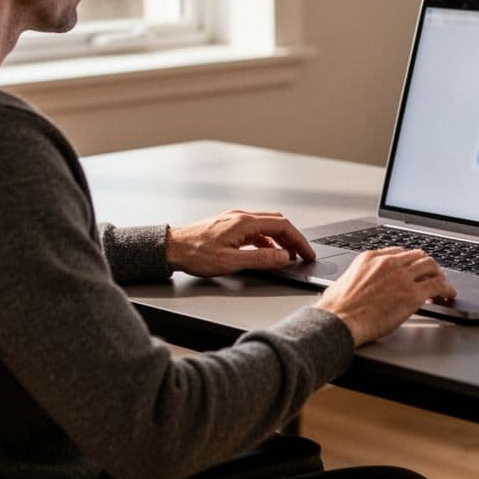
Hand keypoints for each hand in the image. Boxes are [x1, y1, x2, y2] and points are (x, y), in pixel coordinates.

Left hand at [167, 210, 315, 276]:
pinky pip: (255, 231)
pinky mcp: (228, 226)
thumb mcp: (231, 262)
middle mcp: (241, 217)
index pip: (282, 226)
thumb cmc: (195, 253)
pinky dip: (267, 241)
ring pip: (266, 226)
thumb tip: (284, 257)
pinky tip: (266, 253)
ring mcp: (234, 220)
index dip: (299, 240)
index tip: (307, 253)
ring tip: (287, 256)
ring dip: (280, 240)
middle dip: (293, 238)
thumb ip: (261, 259)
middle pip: (277, 223)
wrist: (171, 248)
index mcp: (244, 222)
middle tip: (302, 254)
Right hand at [314, 248, 456, 345]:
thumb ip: (358, 277)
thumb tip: (359, 284)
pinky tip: (449, 295)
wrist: (339, 320)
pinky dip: (447, 289)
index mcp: (371, 258)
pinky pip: (438, 286)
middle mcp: (389, 263)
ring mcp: (402, 277)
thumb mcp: (344, 281)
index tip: (413, 268)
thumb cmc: (336, 308)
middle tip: (432, 274)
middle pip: (418, 256)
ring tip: (443, 284)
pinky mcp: (412, 294)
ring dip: (439, 274)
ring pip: (431, 266)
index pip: (399, 252)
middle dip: (427, 265)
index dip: (410, 261)